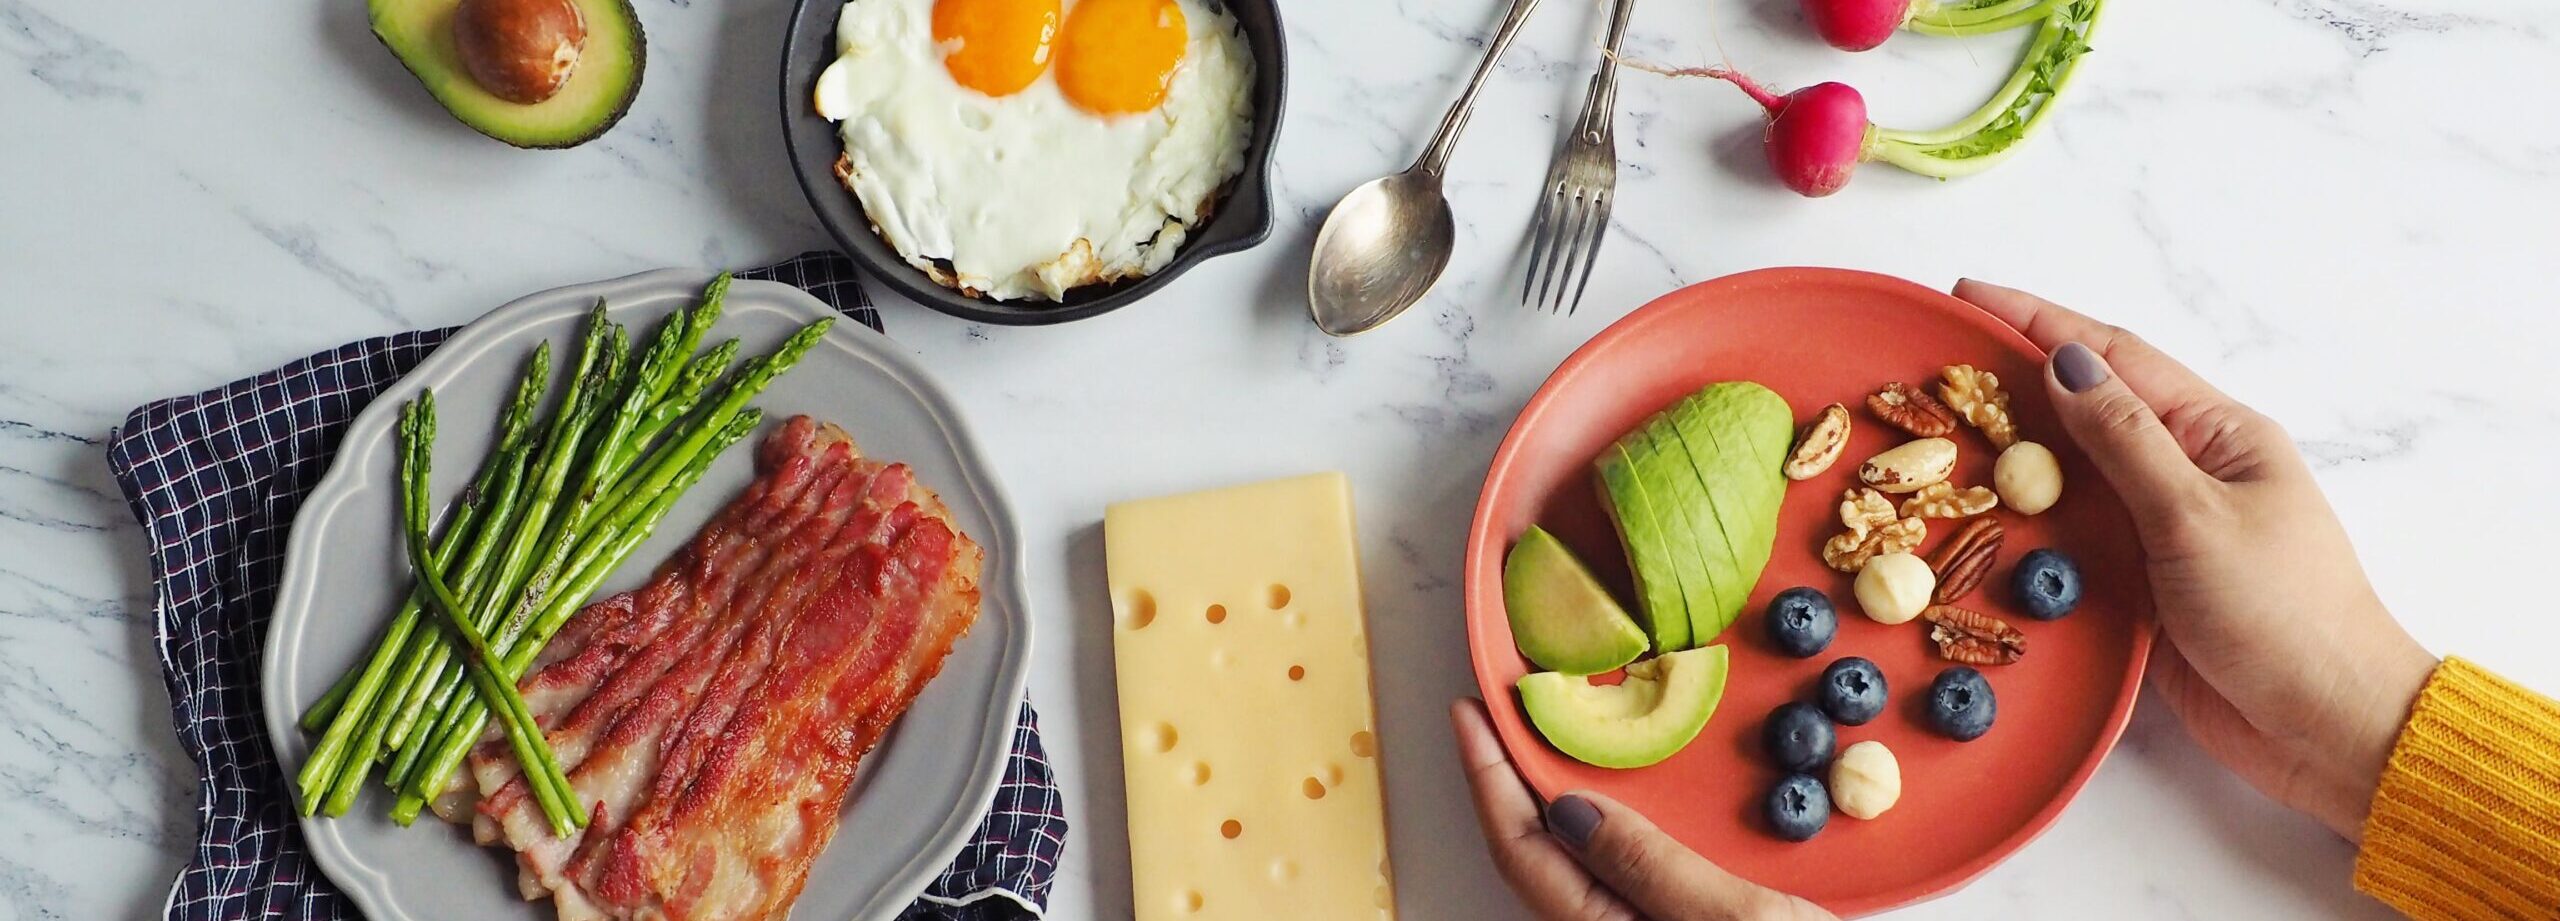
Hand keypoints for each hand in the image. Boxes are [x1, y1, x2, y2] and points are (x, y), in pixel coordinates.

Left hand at [1451, 698, 1836, 920]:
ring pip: (1574, 864)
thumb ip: (1647, 866)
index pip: (1521, 849)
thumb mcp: (1736, 920)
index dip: (1488, 777)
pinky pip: (1615, 871)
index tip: (1471, 713)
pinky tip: (1618, 798)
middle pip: (1535, 855)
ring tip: (1543, 740)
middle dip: (1509, 782)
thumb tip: (1566, 810)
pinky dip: (1603, 824)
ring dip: (1553, 800)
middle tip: (1498, 711)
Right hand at [1954, 279, 2438, 840]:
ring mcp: (2163, 529)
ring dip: (2010, 454)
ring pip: (2071, 475)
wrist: (2325, 725)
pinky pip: (2071, 539)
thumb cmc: (2282, 614)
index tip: (1969, 296)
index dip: (2038, 321)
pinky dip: (2024, 525)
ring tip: (1934, 433)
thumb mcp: (2196, 516)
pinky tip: (1975, 519)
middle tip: (1934, 365)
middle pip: (2086, 409)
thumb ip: (2125, 440)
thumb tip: (2066, 363)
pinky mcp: (2142, 586)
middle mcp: (2186, 471)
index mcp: (2217, 434)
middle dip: (2012, 380)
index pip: (2115, 357)